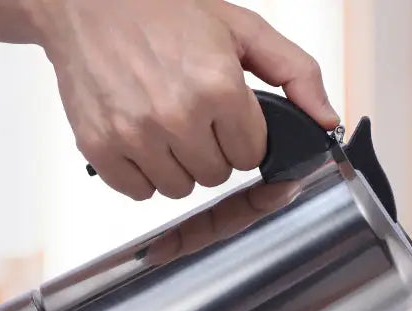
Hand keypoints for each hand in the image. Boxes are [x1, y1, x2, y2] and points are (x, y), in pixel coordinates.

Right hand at [32, 0, 338, 200]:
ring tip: (162, 123)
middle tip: (190, 114)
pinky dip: (141, 173)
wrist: (84, 0)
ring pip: (179, 190)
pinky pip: (139, 192)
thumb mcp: (241, 28)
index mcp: (219, 86)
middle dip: (210, 150)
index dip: (240, 136)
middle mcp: (178, 115)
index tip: (223, 114)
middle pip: (217, 176)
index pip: (251, 155)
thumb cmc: (161, 10)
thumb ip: (295, 73)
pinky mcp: (101, 149)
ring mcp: (136, 136)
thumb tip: (327, 120)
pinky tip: (138, 136)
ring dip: (176, 165)